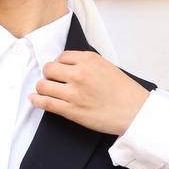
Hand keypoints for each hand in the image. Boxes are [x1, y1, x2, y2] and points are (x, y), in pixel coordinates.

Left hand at [28, 51, 150, 135]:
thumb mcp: (106, 67)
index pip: (62, 57)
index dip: (59, 64)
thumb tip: (69, 65)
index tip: (60, 71)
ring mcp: (73, 92)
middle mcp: (79, 73)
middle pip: (49, 69)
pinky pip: (45, 102)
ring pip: (43, 85)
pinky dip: (36, 100)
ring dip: (42, 88)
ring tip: (45, 91)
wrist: (134, 111)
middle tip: (53, 81)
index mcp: (88, 60)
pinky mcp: (71, 109)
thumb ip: (87, 64)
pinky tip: (34, 99)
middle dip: (49, 75)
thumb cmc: (124, 91)